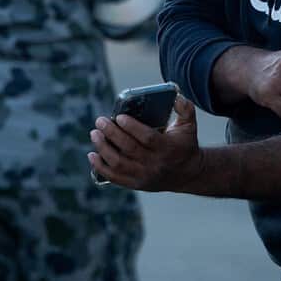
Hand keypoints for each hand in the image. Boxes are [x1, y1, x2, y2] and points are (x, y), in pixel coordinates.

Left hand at [88, 95, 203, 191]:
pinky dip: (100, 167)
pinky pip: (114, 177)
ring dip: (103, 148)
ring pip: (118, 163)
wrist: (188, 174)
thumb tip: (175, 96)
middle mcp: (155, 164)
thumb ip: (185, 108)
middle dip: (111, 133)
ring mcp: (144, 175)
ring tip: (95, 134)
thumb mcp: (189, 125)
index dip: (131, 127)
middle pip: (128, 149)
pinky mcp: (136, 184)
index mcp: (167, 148)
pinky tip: (92, 155)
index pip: (147, 138)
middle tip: (100, 121)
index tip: (119, 117)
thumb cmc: (185, 145)